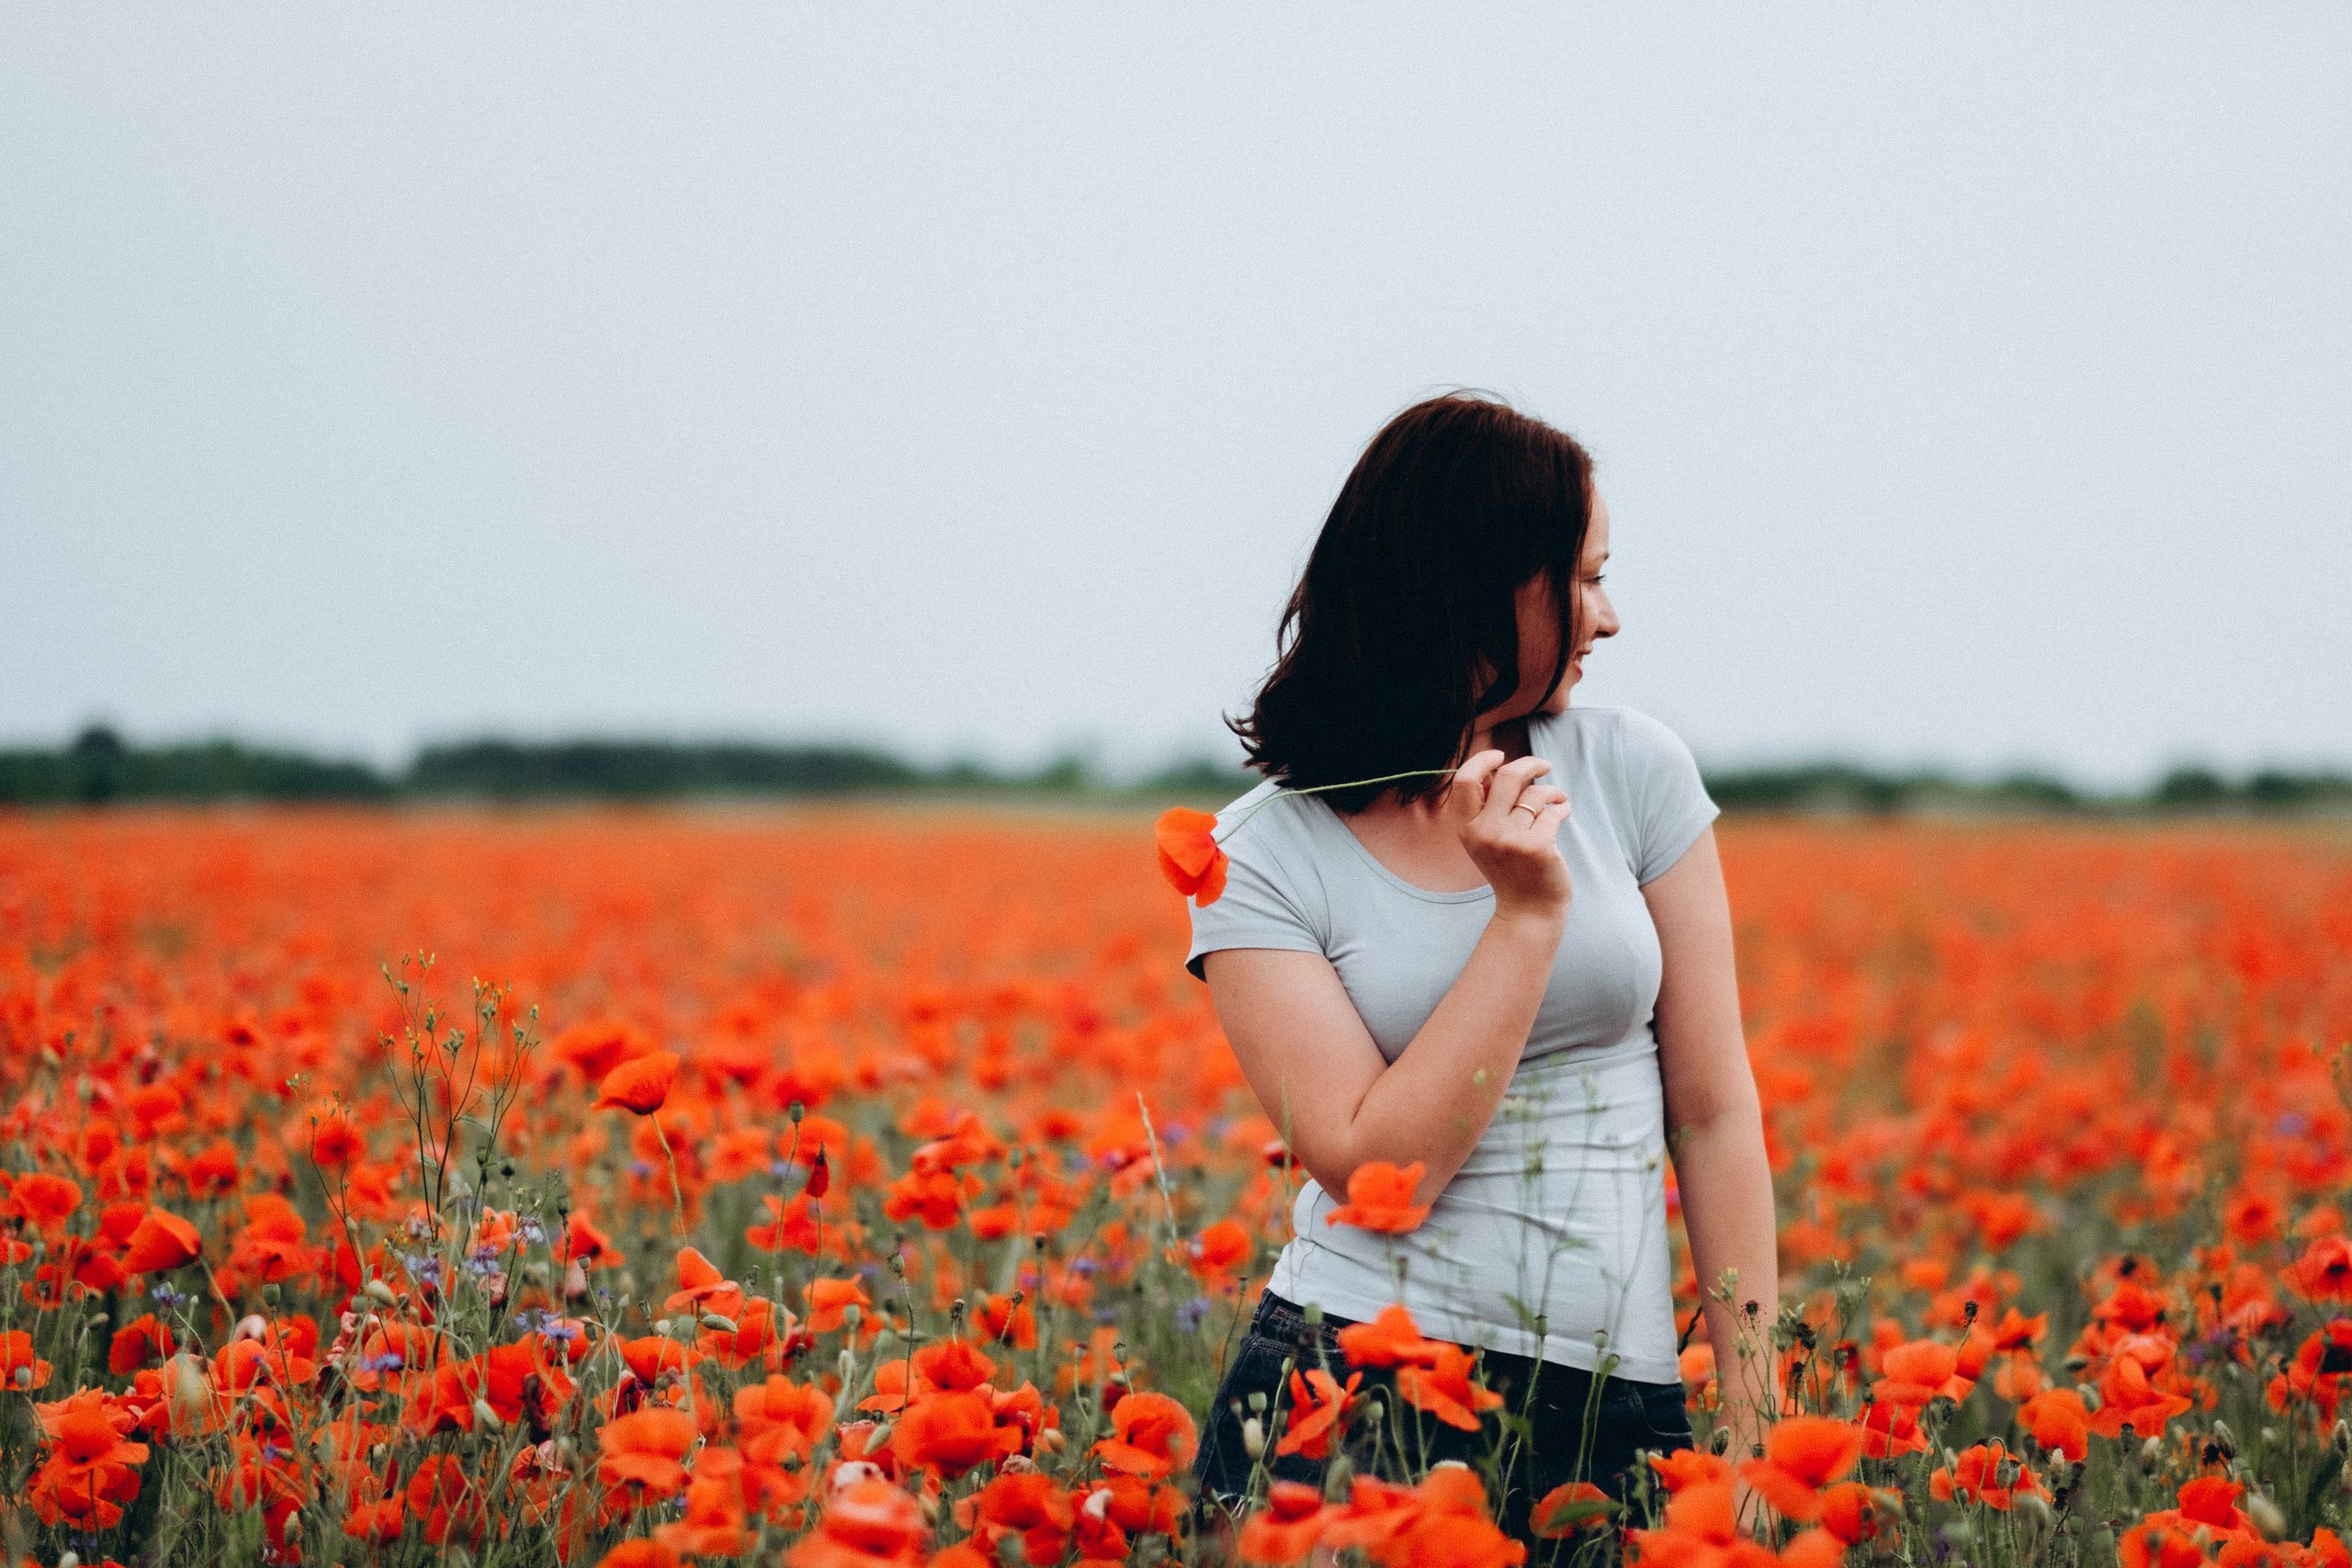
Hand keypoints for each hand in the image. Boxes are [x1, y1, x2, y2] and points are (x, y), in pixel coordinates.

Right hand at [1447, 750, 1572, 922]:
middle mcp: (1484, 832)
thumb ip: (1488, 807)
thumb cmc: (1511, 869)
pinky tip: (1563, 814)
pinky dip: (1562, 808)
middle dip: (1531, 764)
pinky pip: (1554, 811)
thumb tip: (1502, 767)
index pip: (1464, 780)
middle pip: (1507, 777)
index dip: (1483, 760)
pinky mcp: (1537, 847)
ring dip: (1553, 792)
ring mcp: (1510, 840)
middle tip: (1544, 765)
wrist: (1528, 910)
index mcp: (1467, 828)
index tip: (1501, 755)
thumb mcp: (1487, 839)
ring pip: (1536, 794)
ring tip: (1558, 800)